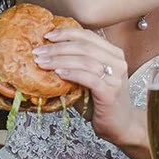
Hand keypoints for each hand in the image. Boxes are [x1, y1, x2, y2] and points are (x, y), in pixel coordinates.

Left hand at [33, 28, 149, 158]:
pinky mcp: (111, 93)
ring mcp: (116, 77)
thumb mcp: (88, 79)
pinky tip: (58, 73)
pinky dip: (72, 73)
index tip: (47, 35)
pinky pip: (89, 78)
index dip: (67, 33)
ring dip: (60, 60)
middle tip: (38, 51)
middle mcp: (118, 62)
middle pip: (84, 47)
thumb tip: (47, 55)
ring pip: (85, 61)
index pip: (88, 36)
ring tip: (43, 63)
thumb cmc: (101, 102)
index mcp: (113, 54)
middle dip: (58, 47)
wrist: (119, 125)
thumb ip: (75, 66)